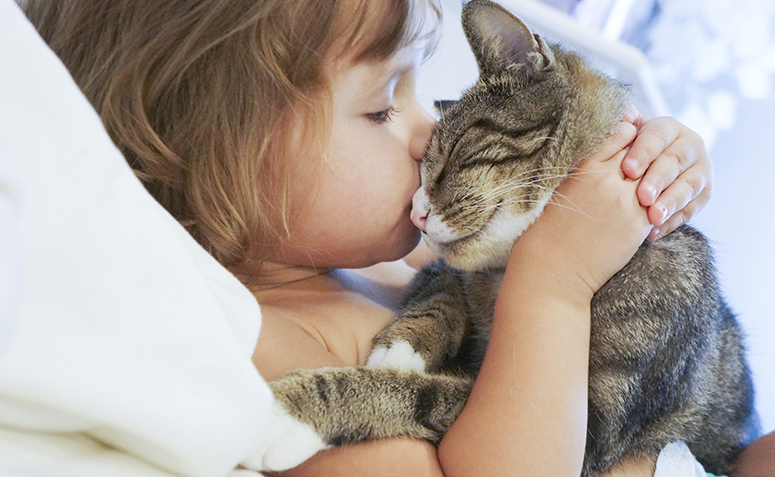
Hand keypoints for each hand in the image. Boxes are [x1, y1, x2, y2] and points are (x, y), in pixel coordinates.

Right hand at [514, 121, 651, 296]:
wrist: (554, 267)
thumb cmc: (550, 229)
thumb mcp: (563, 186)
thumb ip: (585, 166)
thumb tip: (604, 152)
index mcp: (585, 167)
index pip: (620, 134)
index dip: (629, 134)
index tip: (631, 140)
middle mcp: (606, 180)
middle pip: (641, 152)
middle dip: (647, 154)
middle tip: (647, 161)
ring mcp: (625, 201)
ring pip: (654, 176)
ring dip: (656, 177)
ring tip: (649, 184)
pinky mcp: (637, 224)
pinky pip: (659, 204)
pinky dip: (658, 201)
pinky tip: (651, 205)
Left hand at [620, 114, 712, 240]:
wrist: (643, 171)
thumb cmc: (624, 152)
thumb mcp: (621, 136)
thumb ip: (619, 124)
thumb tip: (619, 110)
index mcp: (667, 127)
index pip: (658, 136)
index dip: (643, 152)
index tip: (627, 170)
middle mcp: (689, 144)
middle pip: (675, 161)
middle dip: (658, 180)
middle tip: (642, 197)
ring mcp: (700, 169)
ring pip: (689, 185)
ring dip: (671, 203)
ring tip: (652, 218)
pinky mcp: (704, 193)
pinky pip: (692, 209)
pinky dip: (673, 222)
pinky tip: (654, 233)